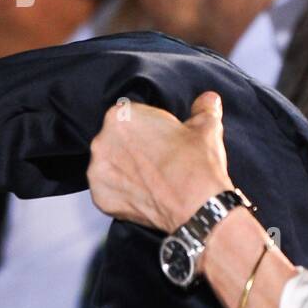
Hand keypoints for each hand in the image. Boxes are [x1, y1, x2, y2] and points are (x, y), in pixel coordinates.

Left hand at [88, 90, 232, 231]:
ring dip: (126, 170)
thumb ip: (203, 108)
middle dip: (134, 149)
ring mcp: (98, 171)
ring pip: (111, 165)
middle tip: (160, 161)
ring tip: (153, 180)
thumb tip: (208, 100)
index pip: (130, 117)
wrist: (198, 206)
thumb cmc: (197, 164)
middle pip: (116, 141)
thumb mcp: (206, 127)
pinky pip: (109, 190)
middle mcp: (103, 141)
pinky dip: (123, 193)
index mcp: (122, 116)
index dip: (149, 129)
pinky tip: (145, 194)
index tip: (163, 140)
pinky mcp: (101, 197)